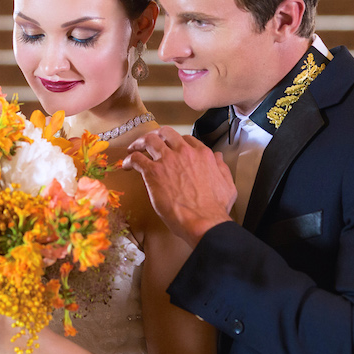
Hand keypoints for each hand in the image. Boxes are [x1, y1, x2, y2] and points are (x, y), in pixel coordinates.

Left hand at [123, 126, 235, 247]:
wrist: (203, 220)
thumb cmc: (216, 207)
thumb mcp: (227, 184)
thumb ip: (221, 167)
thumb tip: (217, 157)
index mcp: (202, 154)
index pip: (186, 139)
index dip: (177, 143)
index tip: (171, 149)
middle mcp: (184, 152)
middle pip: (166, 133)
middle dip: (157, 135)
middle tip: (150, 143)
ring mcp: (168, 160)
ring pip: (150, 140)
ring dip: (140, 143)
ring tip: (134, 149)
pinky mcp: (153, 172)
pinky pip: (137, 159)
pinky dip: (130, 159)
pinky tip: (127, 165)